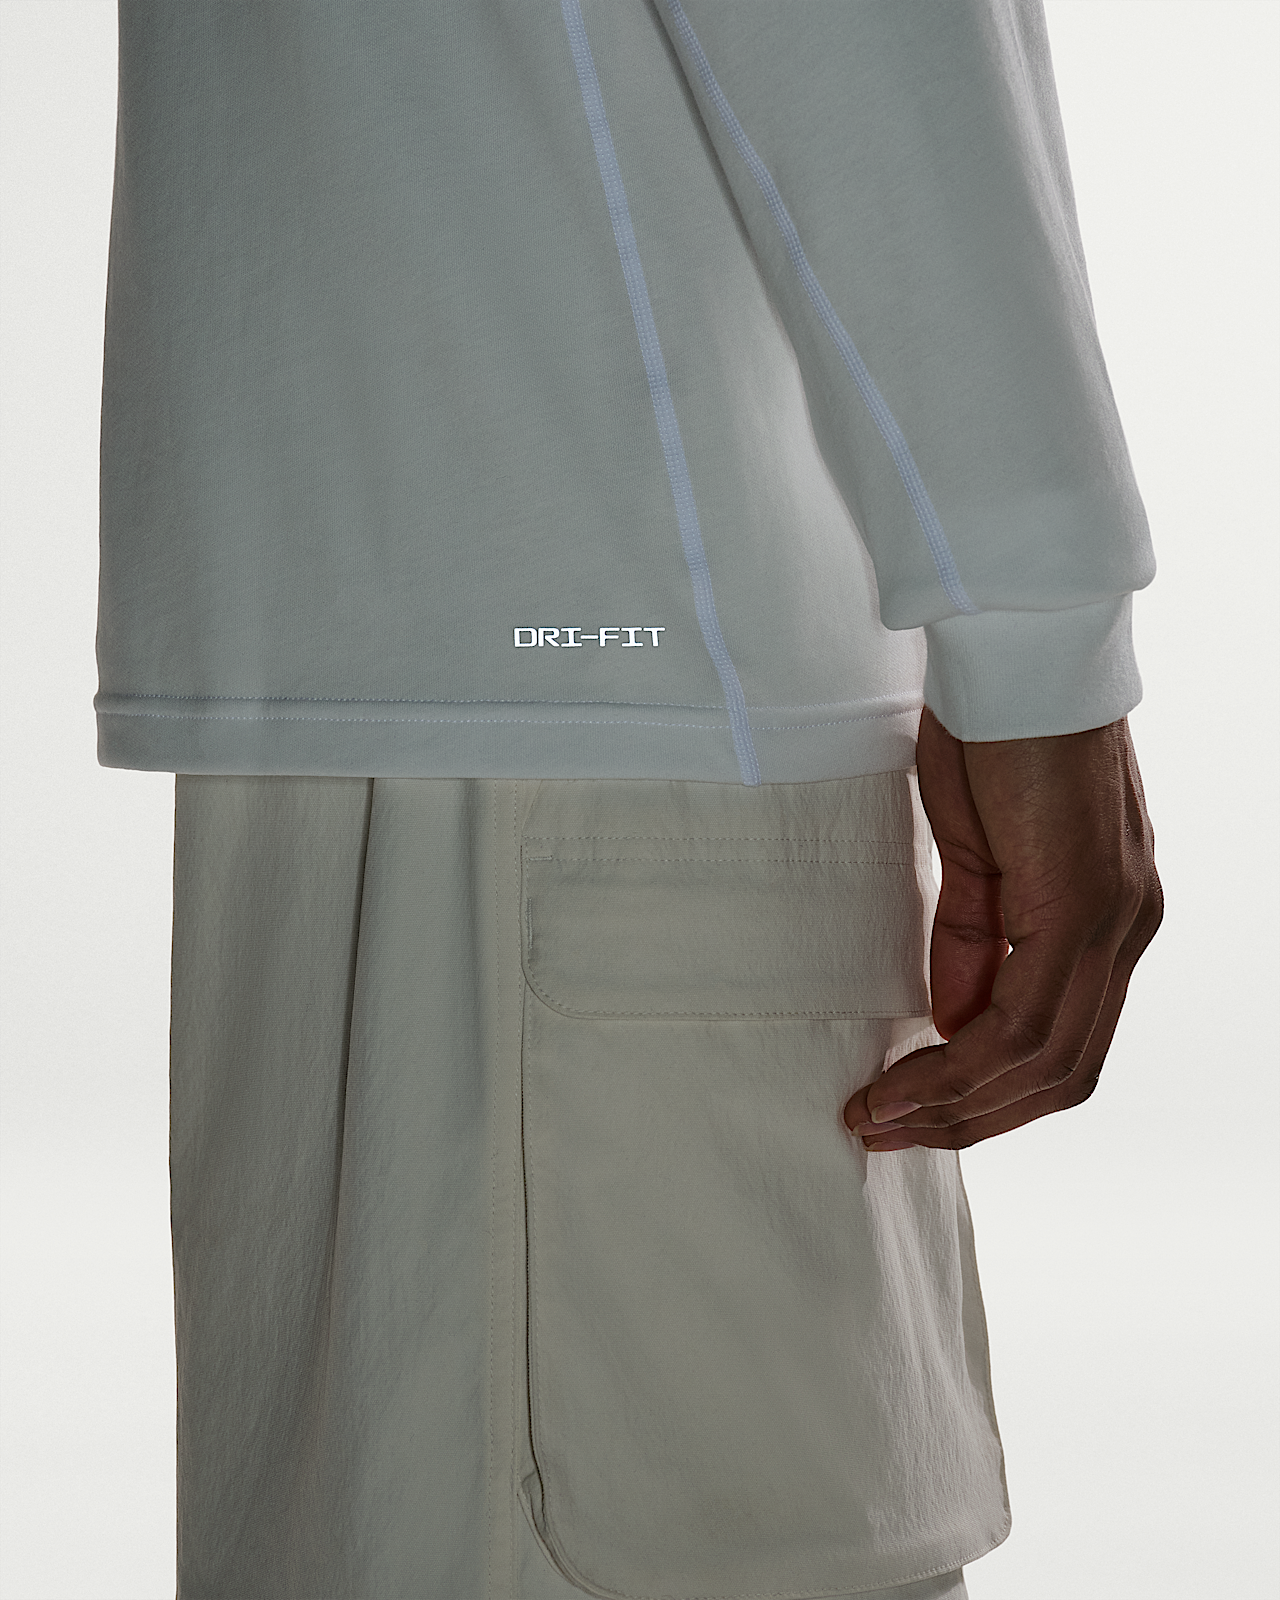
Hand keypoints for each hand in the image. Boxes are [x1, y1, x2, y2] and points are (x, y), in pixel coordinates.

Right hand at [844, 708, 1161, 1149]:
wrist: (1017, 649)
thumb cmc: (995, 730)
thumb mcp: (978, 850)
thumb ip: (974, 939)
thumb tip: (953, 1023)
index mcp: (1108, 917)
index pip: (1062, 1044)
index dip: (987, 1097)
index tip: (908, 1112)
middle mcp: (1128, 928)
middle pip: (1063, 1073)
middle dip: (970, 1119)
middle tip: (886, 1130)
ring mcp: (1117, 918)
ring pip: (1048, 1059)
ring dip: (956, 1103)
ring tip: (879, 1114)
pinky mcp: (1089, 901)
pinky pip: (1029, 1016)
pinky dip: (962, 1061)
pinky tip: (906, 1074)